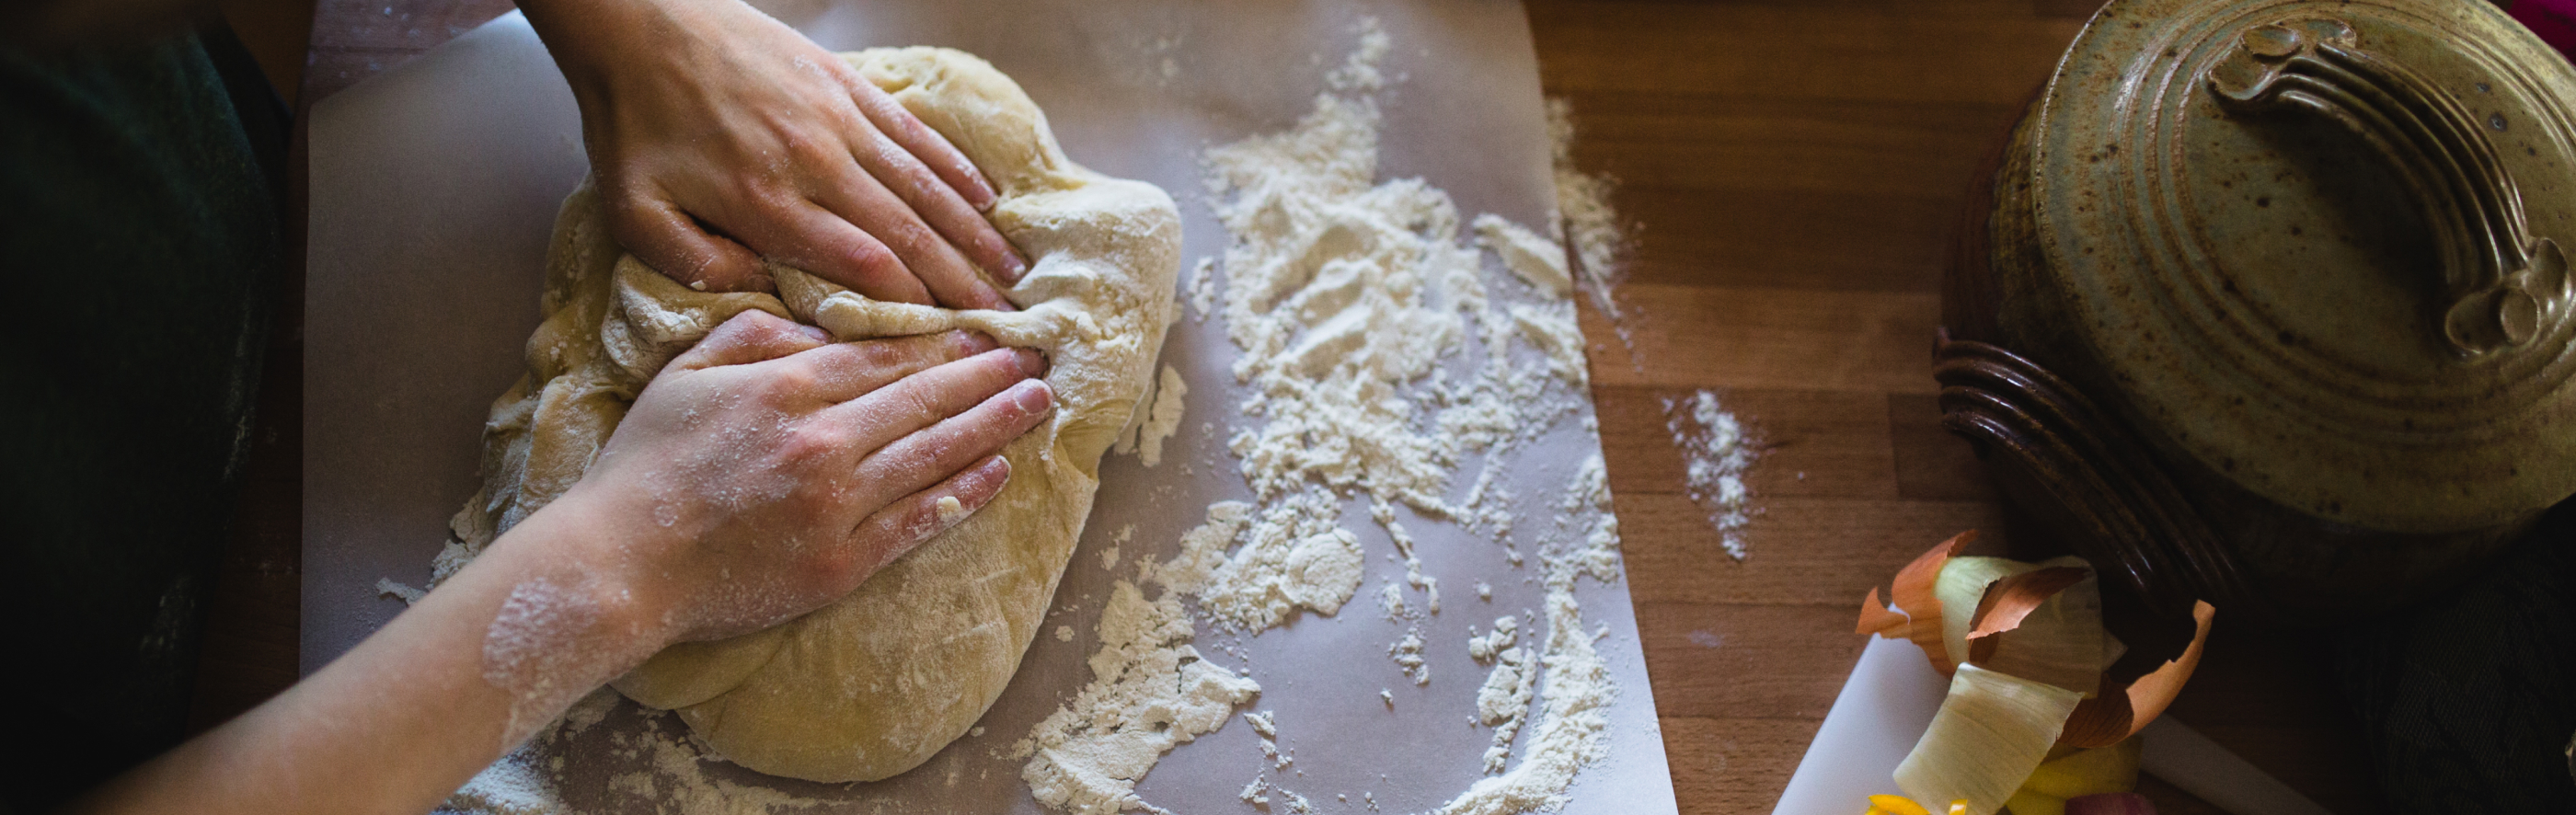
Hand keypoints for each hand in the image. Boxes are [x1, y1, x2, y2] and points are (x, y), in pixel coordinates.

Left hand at [522, 0, 1028, 307]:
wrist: (639, 26)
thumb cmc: (634, 127)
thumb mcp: (638, 213)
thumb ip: (696, 265)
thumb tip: (765, 293)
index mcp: (767, 204)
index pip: (865, 265)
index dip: (916, 305)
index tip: (950, 338)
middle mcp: (817, 163)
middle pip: (909, 233)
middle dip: (962, 282)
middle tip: (1005, 320)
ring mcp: (840, 121)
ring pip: (925, 186)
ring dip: (974, 232)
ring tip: (1012, 271)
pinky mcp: (848, 88)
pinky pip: (916, 136)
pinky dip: (957, 171)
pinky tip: (988, 199)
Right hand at [560, 311, 1052, 644]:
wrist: (620, 562)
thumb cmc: (646, 464)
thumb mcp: (686, 372)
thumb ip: (755, 336)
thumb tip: (821, 330)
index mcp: (787, 387)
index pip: (885, 356)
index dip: (944, 342)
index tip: (988, 331)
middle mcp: (823, 441)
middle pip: (925, 399)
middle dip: (988, 375)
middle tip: (1040, 356)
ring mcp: (837, 506)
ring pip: (935, 454)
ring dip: (995, 425)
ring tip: (1039, 402)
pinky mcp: (842, 563)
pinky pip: (919, 521)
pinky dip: (965, 494)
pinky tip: (1001, 470)